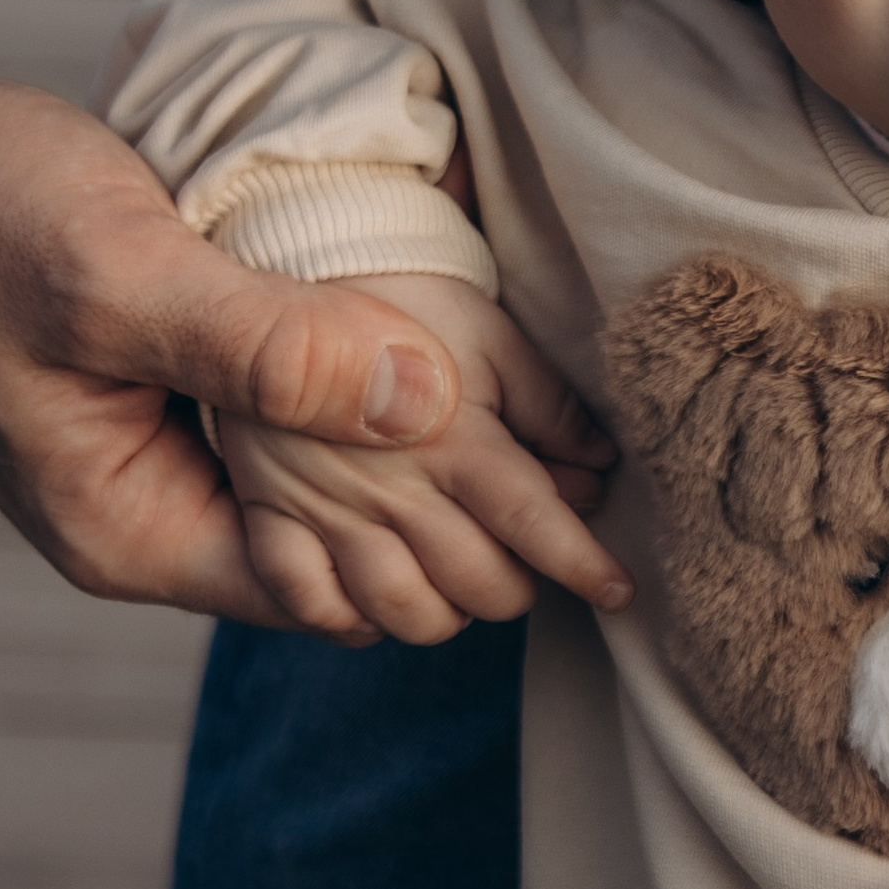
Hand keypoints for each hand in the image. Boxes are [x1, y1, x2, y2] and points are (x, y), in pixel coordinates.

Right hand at [0, 57, 616, 631]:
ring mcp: (162, 450)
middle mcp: (155, 515)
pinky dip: (368, 392)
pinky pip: (297, 417)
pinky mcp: (171, 381)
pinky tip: (449, 341)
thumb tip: (430, 407)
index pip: (340, 594)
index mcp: (137, 534)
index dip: (458, 561)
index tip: (573, 509)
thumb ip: (271, 347)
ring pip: (330, 485)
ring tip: (557, 415)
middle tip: (598, 469)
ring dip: (423, 453)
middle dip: (462, 522)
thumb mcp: (122, 277)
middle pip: (346, 553)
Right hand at [216, 271, 631, 646]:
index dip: (582, 566)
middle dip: (512, 588)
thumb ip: (551, 408)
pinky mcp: (270, 513)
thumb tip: (602, 467)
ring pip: (400, 609)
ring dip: (441, 614)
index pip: (534, 524)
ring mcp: (326, 507)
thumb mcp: (497, 341)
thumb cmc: (415, 306)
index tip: (618, 591)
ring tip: (452, 588)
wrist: (304, 269)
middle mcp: (393, 486)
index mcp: (457, 440)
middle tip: (515, 565)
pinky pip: (308, 604)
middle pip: (474, 584)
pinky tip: (372, 602)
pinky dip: (347, 620)